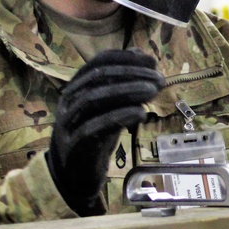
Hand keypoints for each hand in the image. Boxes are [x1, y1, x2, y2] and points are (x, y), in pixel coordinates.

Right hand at [47, 49, 164, 215]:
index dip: (126, 59)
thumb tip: (140, 54)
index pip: (99, 62)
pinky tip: (140, 114)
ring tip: (152, 92)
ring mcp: (69, 123)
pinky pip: (93, 128)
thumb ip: (121, 83)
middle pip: (98, 78)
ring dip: (126, 92)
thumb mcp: (109, 107)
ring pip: (93, 100)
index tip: (153, 62)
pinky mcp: (75, 145)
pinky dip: (118, 117)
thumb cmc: (94, 135)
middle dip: (131, 74)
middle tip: (159, 79)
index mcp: (77, 87)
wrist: (73, 174)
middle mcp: (69, 101)